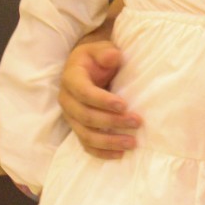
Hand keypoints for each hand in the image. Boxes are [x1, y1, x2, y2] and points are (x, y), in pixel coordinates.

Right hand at [58, 38, 140, 158]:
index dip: (102, 100)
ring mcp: (71, 116)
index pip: (84, 93)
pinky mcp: (77, 127)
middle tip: (137, 122)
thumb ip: (106, 52)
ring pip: (86, 134)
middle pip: (86, 116)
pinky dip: (101, 152)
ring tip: (132, 143)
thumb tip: (113, 57)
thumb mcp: (101, 49)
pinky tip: (119, 155)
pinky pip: (85, 144)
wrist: (86, 66)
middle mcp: (67, 100)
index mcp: (71, 79)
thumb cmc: (96, 57)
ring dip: (109, 141)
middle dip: (112, 121)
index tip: (124, 105)